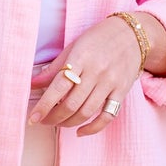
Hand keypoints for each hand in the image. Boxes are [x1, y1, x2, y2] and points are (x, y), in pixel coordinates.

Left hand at [28, 15, 141, 135]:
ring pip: (87, 112)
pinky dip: (93, 128)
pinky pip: (107, 116)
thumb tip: (32, 83)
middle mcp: (96, 72)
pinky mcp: (121, 92)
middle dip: (54, 118)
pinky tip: (80, 131)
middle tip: (43, 121)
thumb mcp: (74, 47)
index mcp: (81, 58)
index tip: (33, 117)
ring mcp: (111, 83)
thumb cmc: (98, 39)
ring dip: (68, 123)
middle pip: (71, 104)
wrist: (133, 34)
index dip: (44, 105)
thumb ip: (54, 68)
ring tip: (58, 122)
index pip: (59, 87)